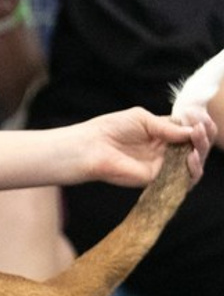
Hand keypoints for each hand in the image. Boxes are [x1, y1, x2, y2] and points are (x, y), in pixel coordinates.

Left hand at [80, 105, 215, 187]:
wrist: (91, 147)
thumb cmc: (111, 129)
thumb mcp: (143, 119)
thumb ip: (168, 127)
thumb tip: (193, 132)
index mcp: (163, 134)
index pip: (192, 130)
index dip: (200, 123)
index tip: (198, 114)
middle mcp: (166, 151)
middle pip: (197, 147)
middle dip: (204, 135)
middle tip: (201, 127)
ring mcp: (162, 167)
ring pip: (195, 163)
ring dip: (202, 150)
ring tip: (197, 138)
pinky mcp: (157, 181)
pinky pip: (183, 180)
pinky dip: (193, 168)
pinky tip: (191, 156)